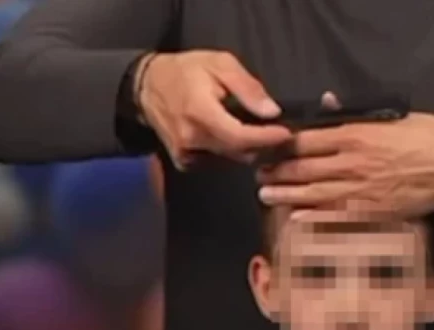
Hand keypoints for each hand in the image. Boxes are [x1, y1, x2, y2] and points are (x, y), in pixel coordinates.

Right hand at [137, 51, 292, 168]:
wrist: (147, 86)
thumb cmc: (185, 71)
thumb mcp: (221, 64)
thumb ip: (248, 88)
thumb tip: (271, 111)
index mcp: (200, 112)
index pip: (240, 137)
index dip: (266, 138)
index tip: (286, 133)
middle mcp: (191, 139)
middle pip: (239, 151)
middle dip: (262, 143)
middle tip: (275, 129)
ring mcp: (185, 154)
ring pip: (230, 159)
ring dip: (247, 148)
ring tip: (255, 130)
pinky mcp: (184, 162)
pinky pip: (217, 161)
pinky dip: (230, 151)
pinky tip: (231, 135)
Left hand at [257, 112, 433, 217]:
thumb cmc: (426, 134)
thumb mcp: (389, 116)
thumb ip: (354, 113)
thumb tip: (326, 102)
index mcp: (355, 135)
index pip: (307, 141)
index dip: (282, 146)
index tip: (267, 148)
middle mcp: (353, 163)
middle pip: (303, 169)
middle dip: (277, 172)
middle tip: (259, 174)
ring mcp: (361, 190)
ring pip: (314, 194)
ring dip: (286, 195)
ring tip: (266, 195)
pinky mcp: (372, 212)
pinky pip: (335, 216)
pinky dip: (313, 217)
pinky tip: (295, 217)